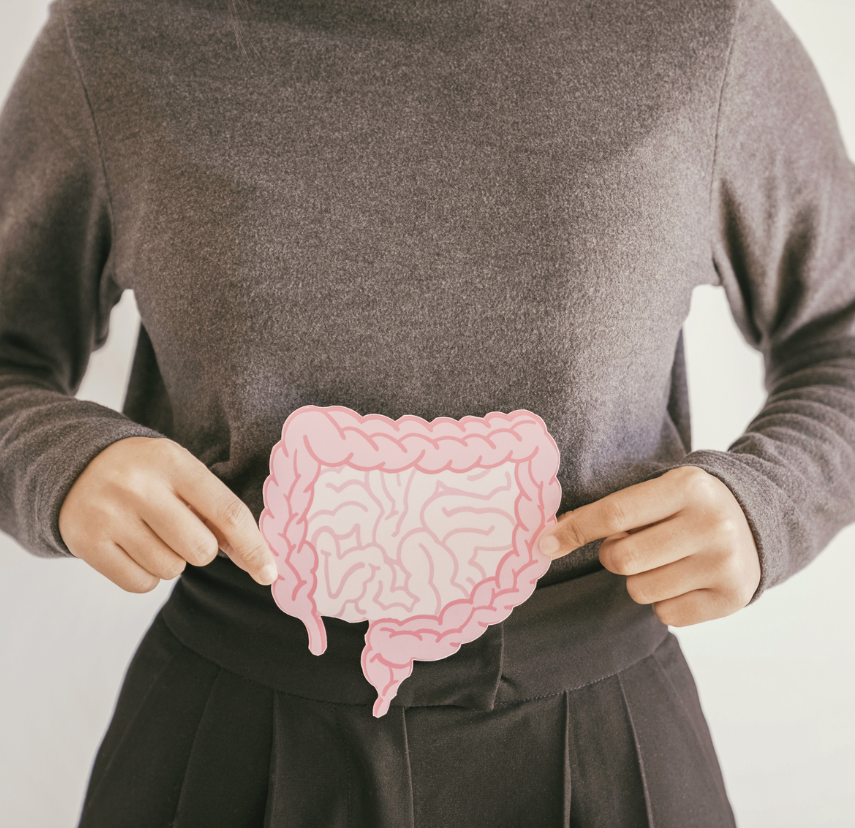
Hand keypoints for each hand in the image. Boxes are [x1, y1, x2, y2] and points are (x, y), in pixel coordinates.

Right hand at [58, 436, 277, 592]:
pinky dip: (147, 574)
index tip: (270, 573)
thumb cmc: (147, 474)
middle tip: (181, 528)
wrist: (76, 465)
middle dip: (201, 549)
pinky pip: (141, 584)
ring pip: (171, 570)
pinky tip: (134, 547)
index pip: (227, 512)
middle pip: (201, 550)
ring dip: (172, 560)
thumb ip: (218, 512)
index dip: (254, 547)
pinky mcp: (87, 543)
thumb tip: (259, 563)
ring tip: (152, 532)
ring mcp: (109, 515)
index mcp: (172, 461)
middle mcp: (138, 486)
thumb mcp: (182, 474)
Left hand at [538, 466, 760, 625]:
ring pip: (640, 590)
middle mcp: (711, 523)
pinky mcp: (733, 597)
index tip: (544, 543)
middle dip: (612, 556)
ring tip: (665, 560)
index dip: (573, 530)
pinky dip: (664, 602)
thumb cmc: (688, 506)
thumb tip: (552, 534)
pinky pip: (666, 615)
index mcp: (687, 486)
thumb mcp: (660, 490)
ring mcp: (725, 563)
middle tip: (631, 545)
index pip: (613, 513)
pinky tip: (684, 579)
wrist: (757, 520)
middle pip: (622, 559)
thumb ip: (614, 509)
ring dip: (639, 580)